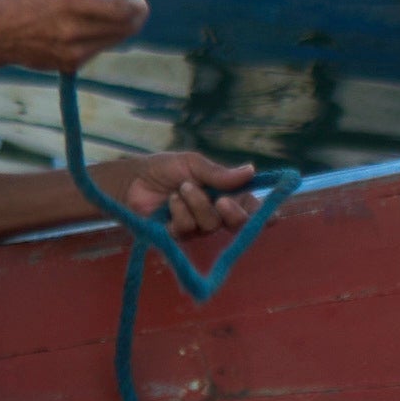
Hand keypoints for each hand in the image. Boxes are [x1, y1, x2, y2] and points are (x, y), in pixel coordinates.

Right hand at [0, 0, 152, 73]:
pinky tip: (79, 30)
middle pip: (127, 27)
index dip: (137, 3)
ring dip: (117, 27)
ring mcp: (72, 52)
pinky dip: (98, 39)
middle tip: (131, 6)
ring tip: (102, 15)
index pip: (124, 9)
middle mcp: (73, 31)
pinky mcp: (70, 65)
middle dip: (134, 15)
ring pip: (116, 40)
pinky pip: (98, 50)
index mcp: (70, 2)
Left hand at [112, 141, 265, 238]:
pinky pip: (188, 229)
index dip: (262, 213)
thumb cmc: (164, 169)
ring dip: (196, 204)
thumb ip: (219, 173)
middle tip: (222, 201)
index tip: (267, 213)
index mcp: (227, 194)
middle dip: (234, 214)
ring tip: (181, 189)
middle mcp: (216, 214)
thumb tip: (252, 171)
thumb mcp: (192, 164)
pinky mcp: (178, 237)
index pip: (253, 209)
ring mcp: (197, 227)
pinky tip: (170, 201)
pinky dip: (179, 212)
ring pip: (211, 225)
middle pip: (239, 224)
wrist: (131, 179)